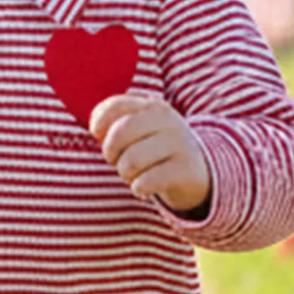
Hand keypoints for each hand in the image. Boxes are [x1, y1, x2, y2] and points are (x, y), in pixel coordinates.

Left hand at [89, 93, 211, 216]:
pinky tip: (143, 188)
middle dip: (110, 152)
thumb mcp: (138, 130)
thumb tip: (96, 130)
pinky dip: (139, 188)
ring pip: (131, 161)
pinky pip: (147, 181)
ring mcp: (179, 143)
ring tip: (133, 175)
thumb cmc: (154, 150)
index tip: (99, 135)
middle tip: (117, 160)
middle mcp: (167, 120)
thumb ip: (114, 123)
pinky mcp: (185, 169)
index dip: (99, 123)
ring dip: (125, 174)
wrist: (197, 172)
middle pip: (120, 133)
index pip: (115, 105)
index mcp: (151, 106)